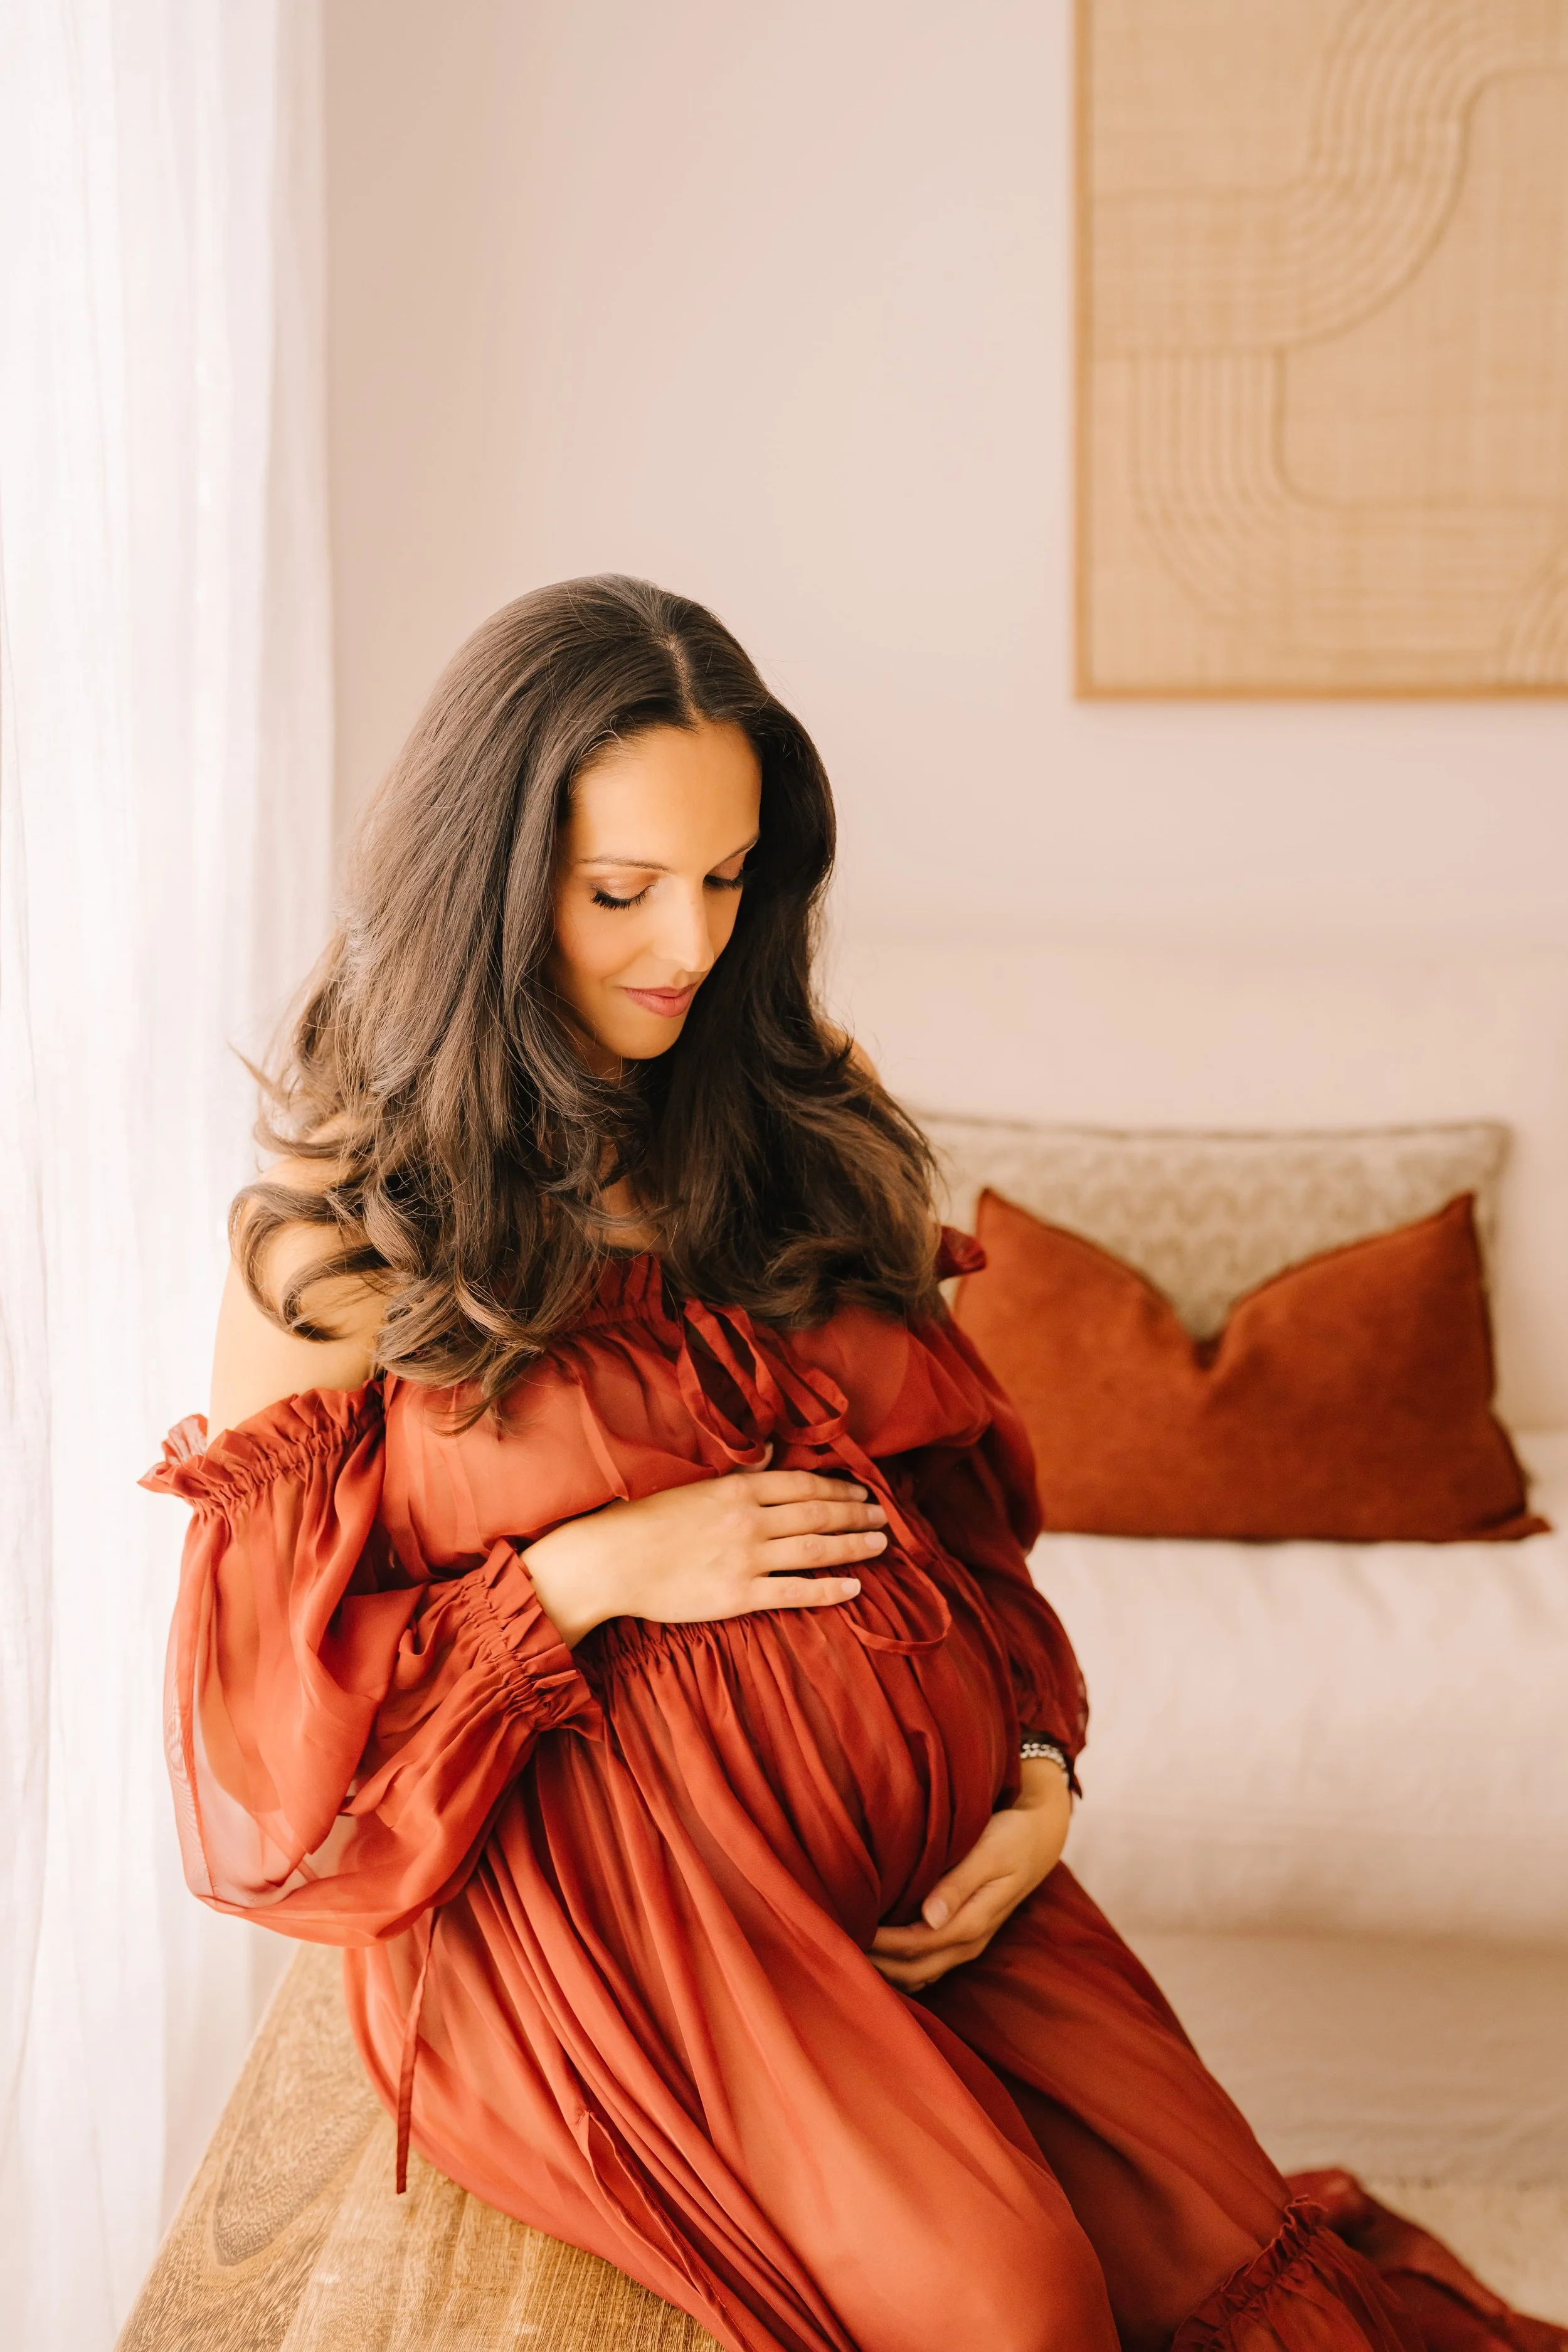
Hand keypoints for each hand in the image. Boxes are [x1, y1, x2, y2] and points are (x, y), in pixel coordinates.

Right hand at [522, 1452, 888, 1646]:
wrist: (612, 1560)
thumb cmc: (648, 1520)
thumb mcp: (695, 1483)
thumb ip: (737, 1472)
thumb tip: (768, 1455)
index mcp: (738, 1489)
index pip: (803, 1485)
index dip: (839, 1489)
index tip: (863, 1493)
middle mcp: (749, 1520)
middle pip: (818, 1515)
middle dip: (857, 1515)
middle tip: (885, 1517)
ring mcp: (746, 1559)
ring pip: (815, 1550)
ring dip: (853, 1546)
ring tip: (880, 1545)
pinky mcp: (738, 1595)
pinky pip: (795, 1592)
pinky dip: (829, 1589)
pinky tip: (854, 1588)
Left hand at [869, 1758, 1071, 1991]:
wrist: (1041, 1835)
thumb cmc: (1013, 1836)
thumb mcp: (991, 1852)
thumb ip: (960, 1884)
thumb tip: (930, 1917)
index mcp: (974, 1921)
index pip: (916, 1943)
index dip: (881, 1943)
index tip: (846, 1929)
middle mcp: (969, 1941)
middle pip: (915, 1970)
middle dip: (877, 1964)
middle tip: (838, 1946)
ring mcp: (967, 1942)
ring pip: (920, 1974)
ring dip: (887, 1970)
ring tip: (850, 1953)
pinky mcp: (963, 1935)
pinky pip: (927, 1964)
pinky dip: (901, 1965)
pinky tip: (878, 1952)